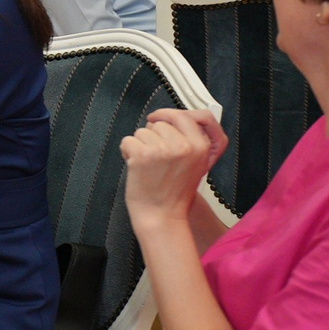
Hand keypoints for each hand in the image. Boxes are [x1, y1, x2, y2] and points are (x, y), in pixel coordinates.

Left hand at [122, 107, 226, 227]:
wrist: (162, 215)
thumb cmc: (174, 192)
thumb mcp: (196, 164)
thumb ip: (191, 140)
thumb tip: (174, 116)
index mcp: (201, 147)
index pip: (188, 115)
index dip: (170, 114)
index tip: (158, 117)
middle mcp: (185, 146)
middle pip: (160, 123)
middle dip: (152, 136)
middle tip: (155, 158)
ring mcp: (164, 149)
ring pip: (142, 131)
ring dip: (140, 145)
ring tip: (149, 166)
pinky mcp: (144, 154)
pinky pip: (128, 141)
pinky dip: (127, 152)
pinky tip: (137, 168)